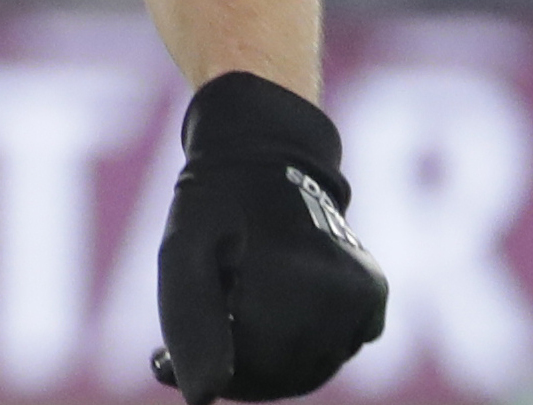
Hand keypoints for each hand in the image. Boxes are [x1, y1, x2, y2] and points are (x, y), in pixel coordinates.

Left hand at [150, 74, 387, 402]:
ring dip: (265, 361)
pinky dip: (296, 345)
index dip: (205, 374)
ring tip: (227, 318)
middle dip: (234, 373)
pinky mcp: (373, 297)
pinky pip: (330, 350)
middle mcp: (340, 292)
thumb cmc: (215, 202)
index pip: (249, 369)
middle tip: (187, 348)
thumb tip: (201, 397)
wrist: (270, 152)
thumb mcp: (181, 252)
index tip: (159, 360)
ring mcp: (364, 296)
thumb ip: (188, 323)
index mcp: (291, 277)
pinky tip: (265, 309)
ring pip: (309, 369)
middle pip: (283, 376)